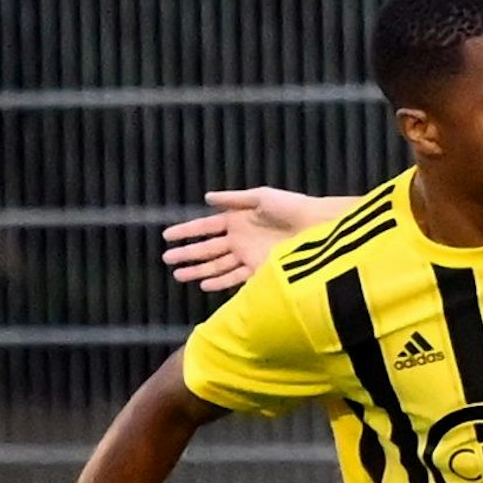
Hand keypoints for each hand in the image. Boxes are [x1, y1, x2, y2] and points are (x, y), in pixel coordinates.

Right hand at [161, 188, 317, 292]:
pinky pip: (235, 277)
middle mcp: (239, 239)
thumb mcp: (260, 197)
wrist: (316, 226)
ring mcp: (248, 256)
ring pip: (216, 265)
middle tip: (166, 260)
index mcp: (237, 219)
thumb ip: (233, 199)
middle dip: (187, 254)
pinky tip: (205, 285)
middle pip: (207, 249)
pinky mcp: (260, 269)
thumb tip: (206, 197)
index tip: (166, 236)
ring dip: (198, 270)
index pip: (205, 227)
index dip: (186, 231)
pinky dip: (219, 282)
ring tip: (179, 276)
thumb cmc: (291, 206)